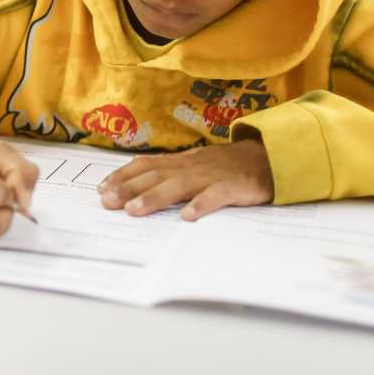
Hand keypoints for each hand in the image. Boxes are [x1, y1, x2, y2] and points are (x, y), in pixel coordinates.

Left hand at [100, 139, 273, 220]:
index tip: (102, 189)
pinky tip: (188, 217)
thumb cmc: (229, 166)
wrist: (271, 157)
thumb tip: (140, 188)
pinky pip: (216, 196)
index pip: (146, 165)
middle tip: (108, 202)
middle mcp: (193, 166)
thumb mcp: (198, 165)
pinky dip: (202, 205)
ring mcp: (213, 175)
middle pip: (156, 176)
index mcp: (183, 161)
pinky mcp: (235, 186)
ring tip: (134, 210)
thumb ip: (173, 174)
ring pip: (179, 185)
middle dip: (129, 188)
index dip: (123, 176)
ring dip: (155, 197)